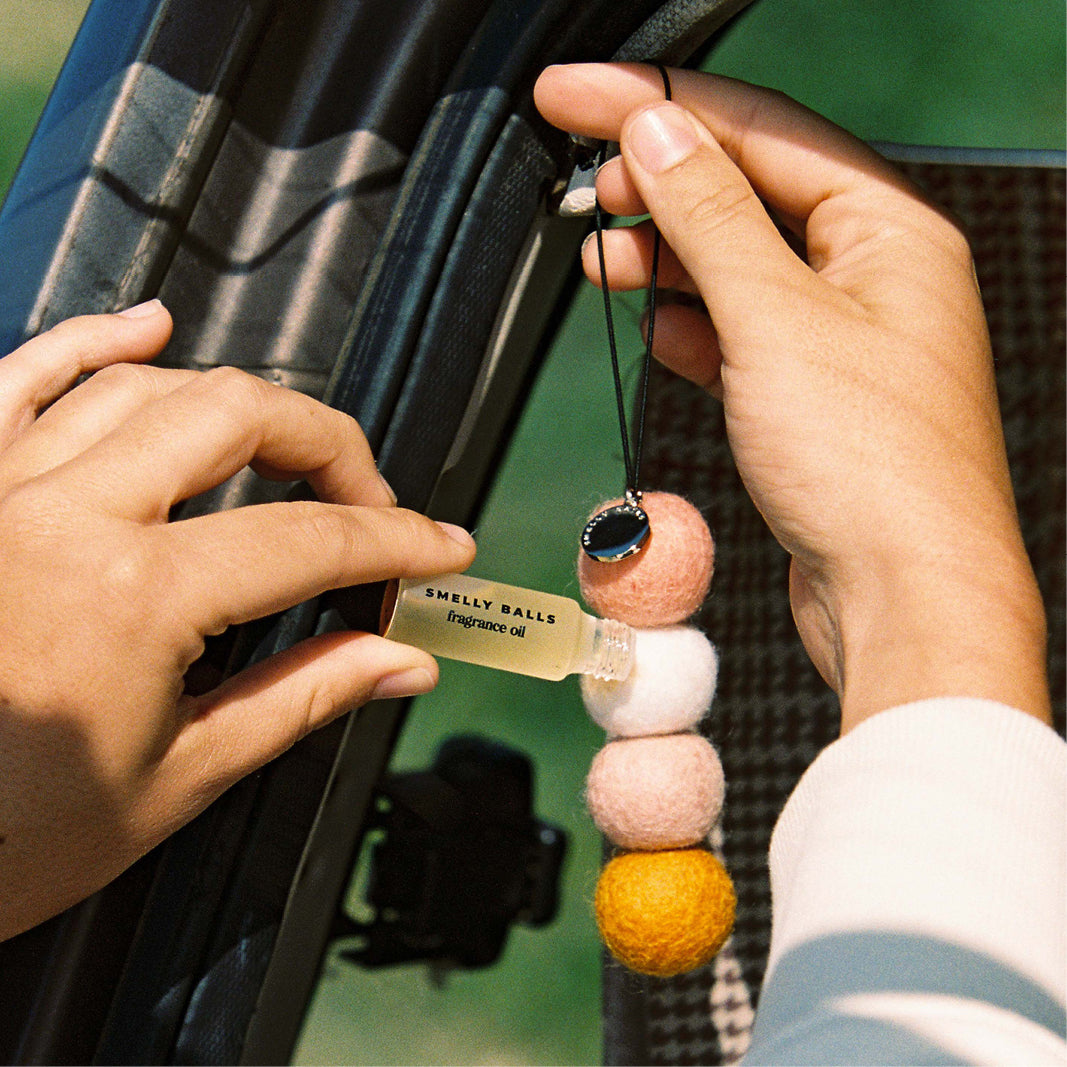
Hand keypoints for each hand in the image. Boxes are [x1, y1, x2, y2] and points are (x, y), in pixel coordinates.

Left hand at [0, 302, 475, 939]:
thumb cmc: (10, 836)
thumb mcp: (181, 775)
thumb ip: (305, 696)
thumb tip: (402, 663)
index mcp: (133, 597)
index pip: (308, 540)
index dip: (396, 542)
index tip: (439, 548)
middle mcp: (66, 518)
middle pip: (239, 417)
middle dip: (331, 447)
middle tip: (370, 501)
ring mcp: (4, 489)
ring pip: (147, 386)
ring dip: (239, 403)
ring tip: (292, 443)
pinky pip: (25, 375)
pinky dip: (91, 340)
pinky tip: (150, 326)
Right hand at [535, 64, 1049, 730]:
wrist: (900, 596)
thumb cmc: (874, 468)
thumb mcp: (776, 319)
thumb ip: (710, 220)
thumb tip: (658, 137)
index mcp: (889, 230)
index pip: (759, 132)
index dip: (659, 108)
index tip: (578, 97)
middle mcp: (871, 277)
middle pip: (746, 194)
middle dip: (658, 184)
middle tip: (580, 176)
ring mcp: (840, 339)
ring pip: (734, 268)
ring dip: (663, 256)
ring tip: (598, 251)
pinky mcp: (808, 396)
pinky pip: (737, 334)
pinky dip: (689, 325)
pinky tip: (654, 321)